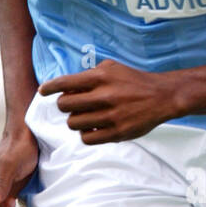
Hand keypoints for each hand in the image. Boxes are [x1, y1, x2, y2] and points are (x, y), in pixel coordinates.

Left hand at [39, 61, 180, 143]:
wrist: (162, 96)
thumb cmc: (134, 81)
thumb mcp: (112, 68)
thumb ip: (89, 75)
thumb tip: (66, 86)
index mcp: (100, 77)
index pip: (64, 83)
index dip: (49, 88)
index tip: (43, 92)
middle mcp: (104, 96)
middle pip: (65, 105)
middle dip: (66, 106)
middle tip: (73, 106)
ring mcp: (111, 116)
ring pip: (74, 123)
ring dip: (76, 121)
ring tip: (85, 117)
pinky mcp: (117, 133)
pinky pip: (87, 138)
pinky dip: (86, 134)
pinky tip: (94, 128)